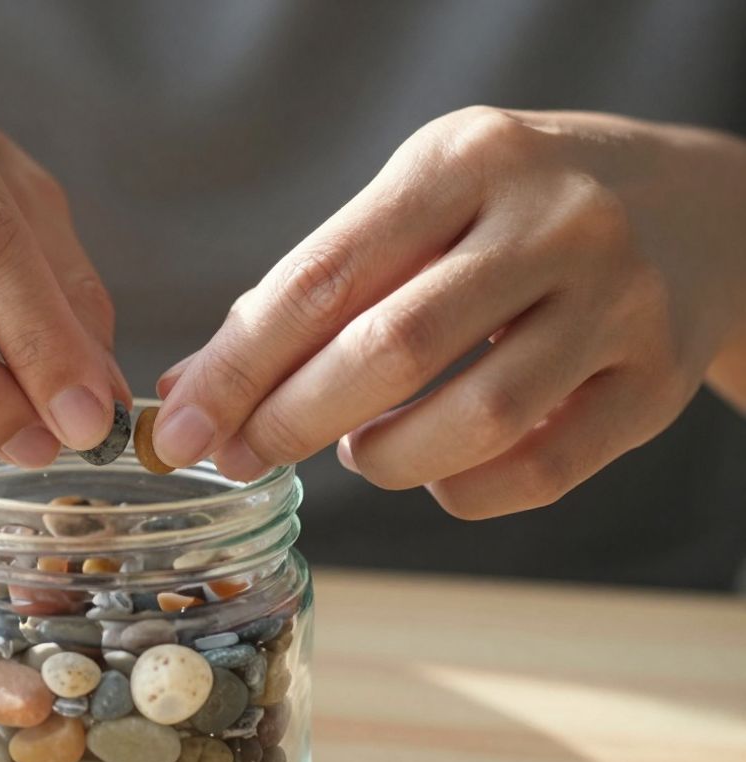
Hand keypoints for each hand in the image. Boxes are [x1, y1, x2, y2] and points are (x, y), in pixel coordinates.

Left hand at [155, 107, 745, 517]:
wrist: (695, 203)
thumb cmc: (512, 208)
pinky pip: (544, 470)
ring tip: (358, 449)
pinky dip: (464, 489)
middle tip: (242, 456)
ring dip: (386, 457)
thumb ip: (312, 287)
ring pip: (477, 416)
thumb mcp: (417, 203)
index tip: (181, 427)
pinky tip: (436, 469)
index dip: (240, 364)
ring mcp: (617, 301)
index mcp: (464, 159)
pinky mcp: (659, 378)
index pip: (324, 276)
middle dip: (292, 420)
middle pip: (394, 348)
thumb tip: (194, 388)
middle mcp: (551, 221)